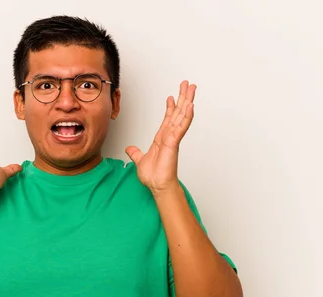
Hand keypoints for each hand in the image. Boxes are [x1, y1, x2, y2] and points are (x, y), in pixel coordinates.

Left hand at [125, 80, 196, 195]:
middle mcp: (169, 135)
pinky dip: (186, 116)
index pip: (168, 118)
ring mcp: (173, 138)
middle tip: (188, 84)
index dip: (170, 107)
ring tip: (192, 89)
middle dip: (183, 97)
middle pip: (178, 112)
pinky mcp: (174, 143)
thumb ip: (135, 153)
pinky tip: (190, 106)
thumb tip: (130, 149)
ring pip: (182, 116)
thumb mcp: (139, 160)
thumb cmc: (154, 176)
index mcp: (162, 138)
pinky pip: (181, 127)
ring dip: (187, 101)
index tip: (172, 97)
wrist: (157, 185)